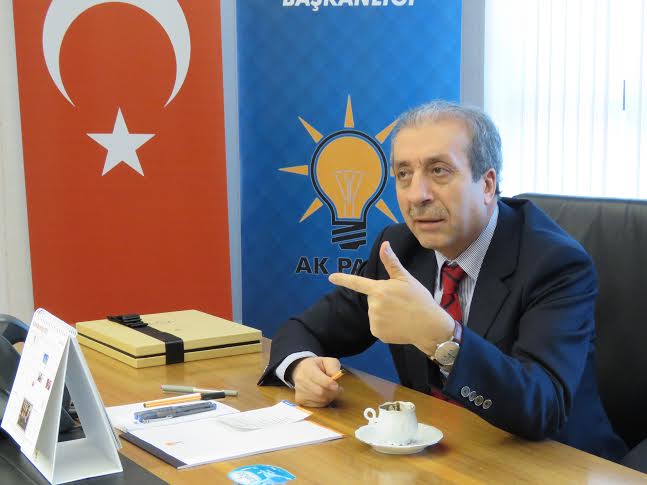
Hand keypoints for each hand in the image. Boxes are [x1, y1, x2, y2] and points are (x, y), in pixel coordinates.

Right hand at [291, 356, 342, 406]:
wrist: (301, 371)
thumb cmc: (317, 366)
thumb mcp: (327, 361)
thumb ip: (333, 367)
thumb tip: (336, 376)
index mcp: (308, 367)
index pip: (323, 381)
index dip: (333, 385)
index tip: (338, 386)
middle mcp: (301, 379)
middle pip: (321, 392)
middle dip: (332, 392)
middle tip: (337, 389)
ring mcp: (299, 391)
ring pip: (320, 400)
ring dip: (329, 397)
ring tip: (329, 391)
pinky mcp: (300, 400)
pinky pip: (317, 405)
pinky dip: (323, 402)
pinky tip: (322, 395)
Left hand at [328, 241, 453, 354]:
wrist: (429, 326)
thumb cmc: (419, 299)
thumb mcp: (406, 279)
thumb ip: (391, 263)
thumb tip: (384, 244)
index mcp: (379, 289)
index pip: (357, 283)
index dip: (343, 279)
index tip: (330, 277)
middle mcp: (373, 305)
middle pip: (373, 299)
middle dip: (383, 299)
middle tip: (400, 302)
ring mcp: (374, 320)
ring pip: (374, 313)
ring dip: (384, 313)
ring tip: (401, 314)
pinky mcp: (377, 333)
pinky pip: (378, 326)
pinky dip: (386, 326)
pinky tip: (398, 324)